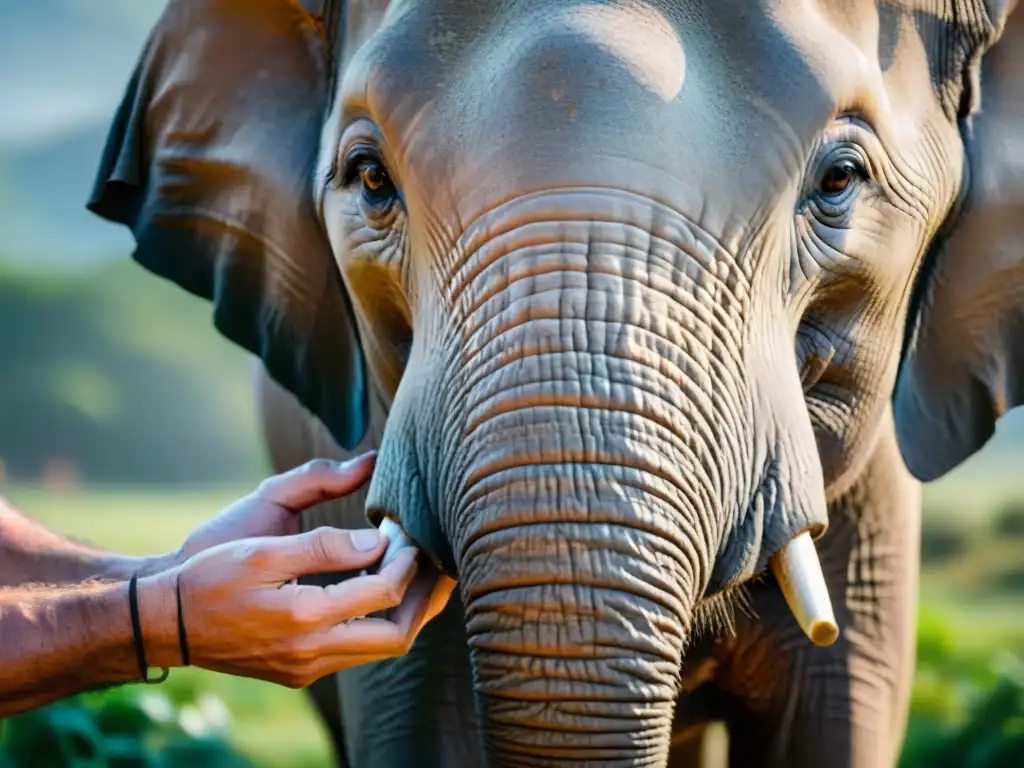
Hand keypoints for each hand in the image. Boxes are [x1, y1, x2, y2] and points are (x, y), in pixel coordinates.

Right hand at [138, 453, 457, 685]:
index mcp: (304, 618)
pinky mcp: (299, 672)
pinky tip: (382, 595)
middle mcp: (311, 653)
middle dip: (425, 598)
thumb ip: (324, 545)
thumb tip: (377, 542)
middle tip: (438, 561)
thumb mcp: (264, 548)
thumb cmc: (209, 575)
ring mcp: (306, 669)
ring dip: (406, 613)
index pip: (383, 592)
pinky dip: (378, 624)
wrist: (165, 622)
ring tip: (421, 575)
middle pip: (398, 635)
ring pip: (380, 650)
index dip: (405, 560)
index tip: (407, 532)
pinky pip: (356, 653)